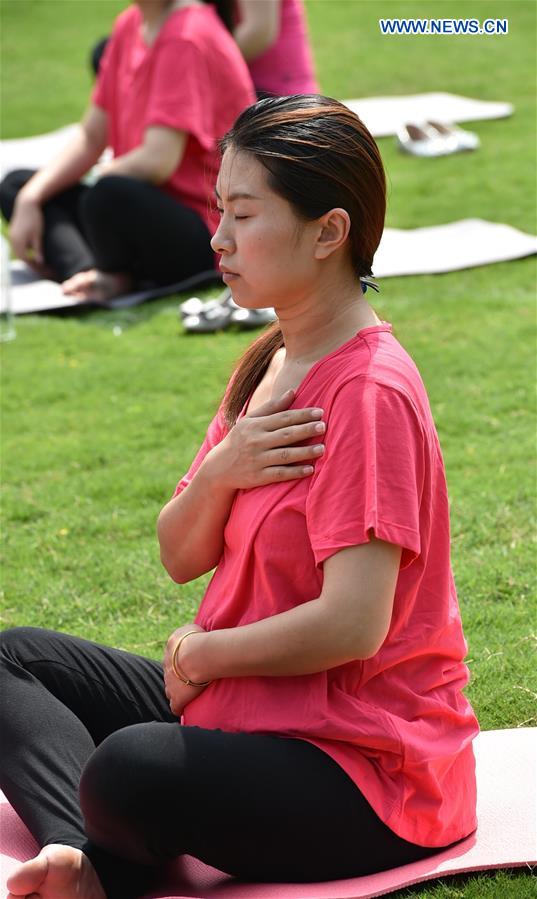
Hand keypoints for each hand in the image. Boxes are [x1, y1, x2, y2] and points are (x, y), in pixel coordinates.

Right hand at [9, 195, 44, 273]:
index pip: (25, 258)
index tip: (42, 267)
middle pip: (20, 256)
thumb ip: (38, 249)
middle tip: (40, 266)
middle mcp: (12, 239)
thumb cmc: (35, 219)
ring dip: (26, 256)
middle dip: (29, 261)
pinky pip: (16, 245)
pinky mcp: (13, 231)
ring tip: (36, 260)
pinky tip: (30, 251)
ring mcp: (11, 235)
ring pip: (17, 251)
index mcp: (18, 241)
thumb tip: (40, 262)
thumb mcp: (38, 235)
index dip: (33, 264)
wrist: (26, 203)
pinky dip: (23, 250)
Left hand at [163, 623, 207, 716]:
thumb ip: (188, 632)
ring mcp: (170, 684)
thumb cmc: (197, 640)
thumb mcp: (190, 628)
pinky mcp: (177, 698)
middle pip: (169, 673)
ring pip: (169, 690)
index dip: (180, 660)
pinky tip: (184, 709)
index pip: (172, 656)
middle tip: (189, 677)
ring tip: (186, 694)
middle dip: (176, 676)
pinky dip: (178, 708)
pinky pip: (175, 707)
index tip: (189, 662)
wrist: (196, 656)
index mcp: (170, 649)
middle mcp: (167, 666)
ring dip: (176, 691)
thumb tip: (192, 634)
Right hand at [202, 390, 325, 490]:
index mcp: (255, 425)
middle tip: (324, 426)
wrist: (218, 468)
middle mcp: (256, 441)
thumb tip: (293, 392)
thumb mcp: (250, 420)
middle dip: (306, 430)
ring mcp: (257, 460)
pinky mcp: (258, 477)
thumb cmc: (239, 440)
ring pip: (285, 455)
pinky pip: (280, 474)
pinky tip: (310, 469)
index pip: (283, 418)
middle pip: (286, 435)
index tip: (320, 412)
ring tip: (322, 448)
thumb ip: (272, 407)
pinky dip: (295, 472)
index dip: (302, 415)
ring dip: (304, 452)